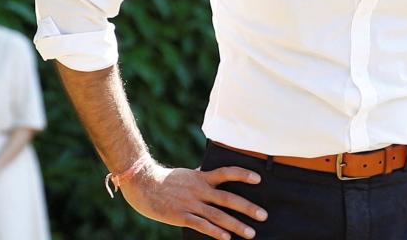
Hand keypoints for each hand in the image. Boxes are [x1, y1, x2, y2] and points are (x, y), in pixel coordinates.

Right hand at [119, 160, 267, 239]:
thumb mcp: (188, 175)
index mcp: (202, 178)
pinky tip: (226, 238)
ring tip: (251, 233)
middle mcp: (200, 190)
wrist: (142, 184)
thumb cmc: (167, 180)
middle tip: (264, 215)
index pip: (227, 173)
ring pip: (218, 215)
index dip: (243, 175)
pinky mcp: (181, 216)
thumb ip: (203, 176)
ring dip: (236, 225)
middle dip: (248, 208)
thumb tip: (215, 173)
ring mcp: (191, 204)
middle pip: (228, 198)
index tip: (259, 179)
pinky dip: (214, 231)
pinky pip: (201, 225)